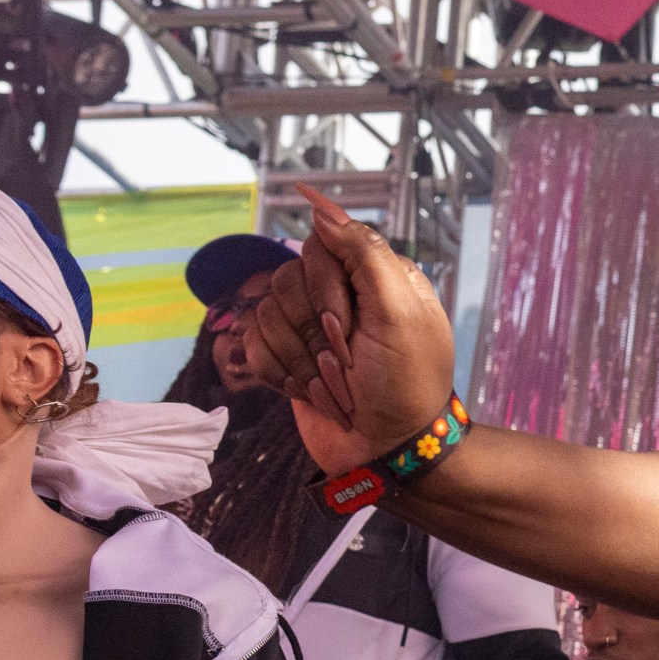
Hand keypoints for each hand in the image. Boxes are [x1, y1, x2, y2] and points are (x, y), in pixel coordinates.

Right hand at [247, 189, 458, 477]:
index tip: (345, 324)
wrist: (388, 450)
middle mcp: (341, 296)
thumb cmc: (405, 384)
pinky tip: (309, 392)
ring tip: (333, 386)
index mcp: (376, 277)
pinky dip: (279, 372)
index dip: (327, 288)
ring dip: (299, 358)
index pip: (324, 245)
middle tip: (346, 362)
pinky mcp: (287, 357)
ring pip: (266, 312)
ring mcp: (311, 327)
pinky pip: (253, 343)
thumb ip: (365, 253)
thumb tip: (321, 209)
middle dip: (314, 330)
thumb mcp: (400, 313)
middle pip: (288, 277)